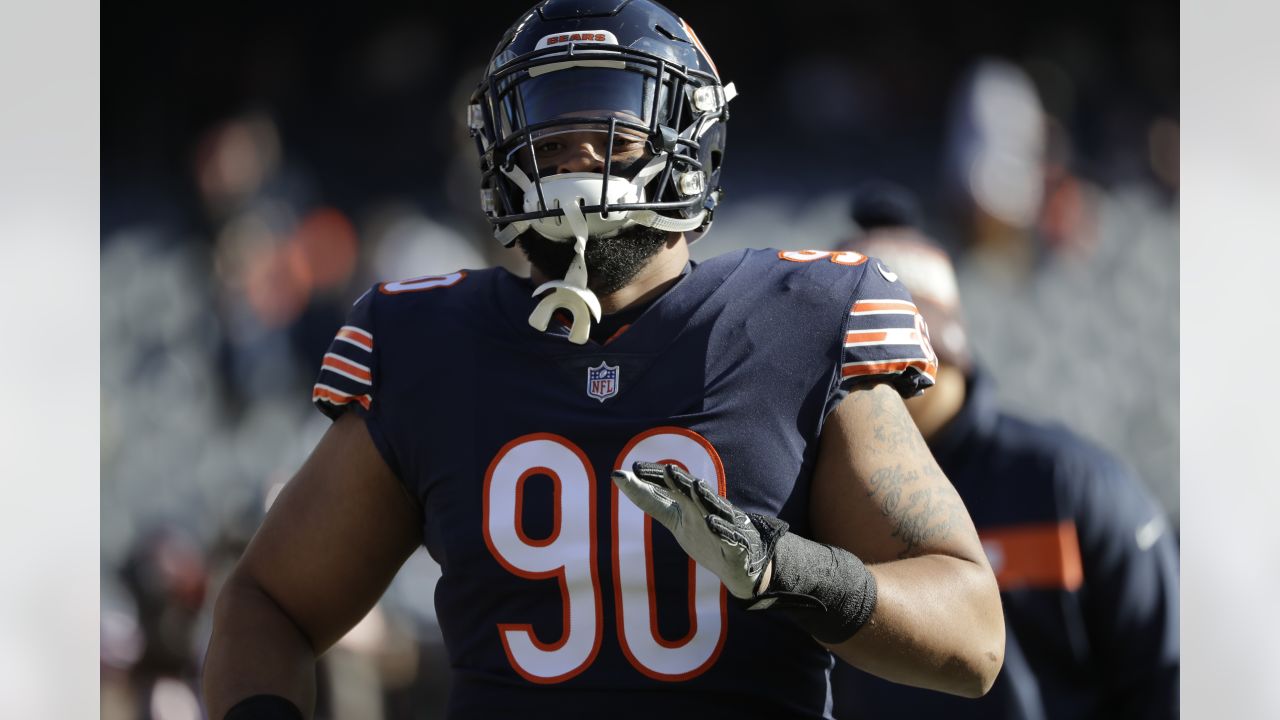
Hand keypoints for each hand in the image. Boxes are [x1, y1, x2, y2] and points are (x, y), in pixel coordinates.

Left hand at [611, 462, 785, 598]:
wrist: (741, 563)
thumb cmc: (706, 534)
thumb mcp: (675, 519)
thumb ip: (652, 501)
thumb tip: (623, 479)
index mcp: (692, 503)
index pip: (671, 486)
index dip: (655, 478)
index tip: (633, 468)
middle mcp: (708, 509)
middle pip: (692, 493)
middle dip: (681, 481)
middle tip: (667, 468)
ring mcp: (724, 525)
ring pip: (714, 508)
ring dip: (704, 497)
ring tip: (694, 485)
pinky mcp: (737, 545)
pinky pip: (729, 536)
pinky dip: (721, 529)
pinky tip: (711, 521)